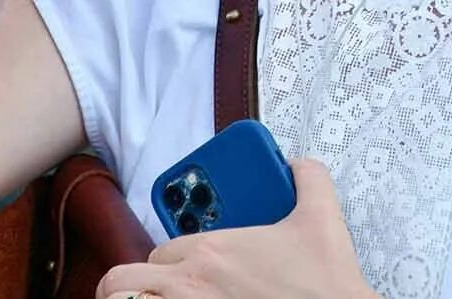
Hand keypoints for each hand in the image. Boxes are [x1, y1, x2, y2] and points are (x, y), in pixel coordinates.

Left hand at [96, 158, 374, 298]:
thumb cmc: (324, 285)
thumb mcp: (323, 218)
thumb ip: (309, 178)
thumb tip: (298, 165)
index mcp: (212, 252)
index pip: (160, 251)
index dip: (167, 259)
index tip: (176, 266)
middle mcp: (189, 286)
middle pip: (127, 281)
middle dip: (139, 284)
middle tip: (159, 290)